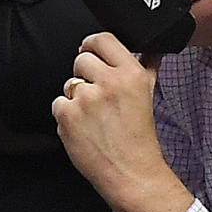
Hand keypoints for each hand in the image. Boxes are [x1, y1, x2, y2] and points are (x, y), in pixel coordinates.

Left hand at [52, 32, 163, 192]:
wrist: (131, 173)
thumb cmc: (140, 139)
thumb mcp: (150, 97)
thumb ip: (148, 68)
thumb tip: (153, 50)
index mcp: (131, 74)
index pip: (102, 39)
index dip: (93, 45)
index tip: (92, 53)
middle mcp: (109, 82)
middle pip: (81, 59)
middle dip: (85, 75)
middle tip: (98, 97)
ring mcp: (86, 98)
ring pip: (69, 84)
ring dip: (76, 98)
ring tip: (94, 117)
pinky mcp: (67, 115)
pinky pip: (58, 104)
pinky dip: (67, 116)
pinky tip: (84, 128)